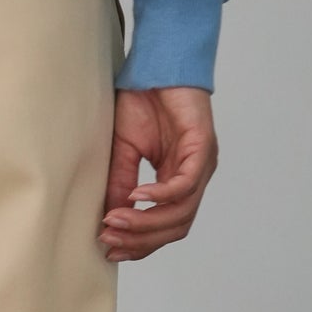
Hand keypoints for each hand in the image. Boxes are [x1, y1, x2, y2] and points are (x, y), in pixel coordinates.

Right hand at [99, 87, 217, 261]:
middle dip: (140, 239)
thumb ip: (120, 184)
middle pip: (175, 227)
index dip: (139, 243)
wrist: (156, 65)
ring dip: (146, 222)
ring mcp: (202, 164)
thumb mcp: (124, 151)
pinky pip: (185, 184)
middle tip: (109, 237)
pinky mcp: (203, 147)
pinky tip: (135, 196)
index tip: (109, 247)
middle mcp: (195, 176)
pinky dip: (160, 195)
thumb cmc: (142, 102)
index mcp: (178, 180)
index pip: (165, 227)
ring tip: (116, 220)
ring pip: (181, 212)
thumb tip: (109, 219)